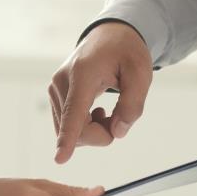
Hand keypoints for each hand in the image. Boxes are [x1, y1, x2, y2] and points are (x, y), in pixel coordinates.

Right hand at [49, 22, 152, 163]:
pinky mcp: (54, 95)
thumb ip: (133, 104)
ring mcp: (55, 89)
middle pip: (77, 130)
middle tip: (119, 120)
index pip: (75, 112)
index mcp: (83, 74)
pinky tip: (97, 112)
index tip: (60, 159)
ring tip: (109, 112)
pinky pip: (68, 126)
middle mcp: (62, 82)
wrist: (110, 36)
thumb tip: (118, 132)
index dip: (68, 138)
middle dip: (101, 135)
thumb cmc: (126, 52)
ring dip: (94, 131)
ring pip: (72, 132)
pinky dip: (85, 127)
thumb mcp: (141, 74)